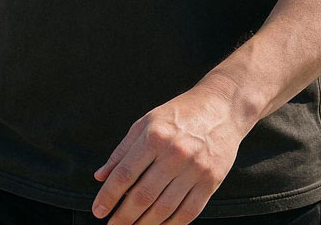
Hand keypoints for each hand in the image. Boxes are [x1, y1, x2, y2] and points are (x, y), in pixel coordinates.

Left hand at [91, 80, 249, 224]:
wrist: (222, 107)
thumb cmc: (180, 113)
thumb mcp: (146, 122)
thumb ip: (123, 150)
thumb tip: (100, 177)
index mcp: (155, 136)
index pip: (125, 173)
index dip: (108, 196)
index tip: (98, 210)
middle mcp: (174, 153)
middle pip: (142, 196)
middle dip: (123, 217)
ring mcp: (194, 169)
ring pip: (163, 209)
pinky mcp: (210, 181)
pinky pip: (187, 213)